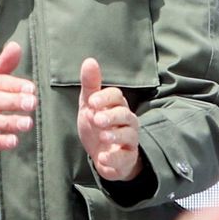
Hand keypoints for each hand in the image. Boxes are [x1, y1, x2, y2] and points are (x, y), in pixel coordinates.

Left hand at [77, 58, 141, 180]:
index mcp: (116, 106)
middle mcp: (127, 121)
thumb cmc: (97, 125)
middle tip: (96, 119)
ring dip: (115, 135)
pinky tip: (102, 157)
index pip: (117, 96)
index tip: (91, 102)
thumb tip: (90, 60)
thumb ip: (90, 85)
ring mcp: (129, 140)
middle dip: (112, 116)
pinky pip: (124, 158)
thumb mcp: (89, 104)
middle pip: (125, 115)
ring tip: (102, 136)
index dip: (105, 98)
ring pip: (129, 135)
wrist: (102, 155)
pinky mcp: (127, 158)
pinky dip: (113, 158)